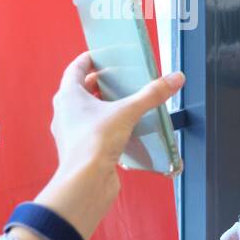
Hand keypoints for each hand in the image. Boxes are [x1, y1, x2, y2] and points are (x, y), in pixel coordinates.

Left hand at [35, 51, 184, 239]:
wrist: (85, 183)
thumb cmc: (93, 143)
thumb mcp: (127, 112)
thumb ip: (151, 95)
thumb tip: (174, 79)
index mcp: (68, 96)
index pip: (75, 69)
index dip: (88, 60)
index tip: (101, 56)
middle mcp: (65, 113)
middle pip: (81, 91)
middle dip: (100, 84)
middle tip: (118, 78)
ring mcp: (72, 133)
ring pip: (87, 113)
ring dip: (104, 107)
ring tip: (125, 103)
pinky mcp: (82, 151)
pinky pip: (94, 132)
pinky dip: (107, 128)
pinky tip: (125, 130)